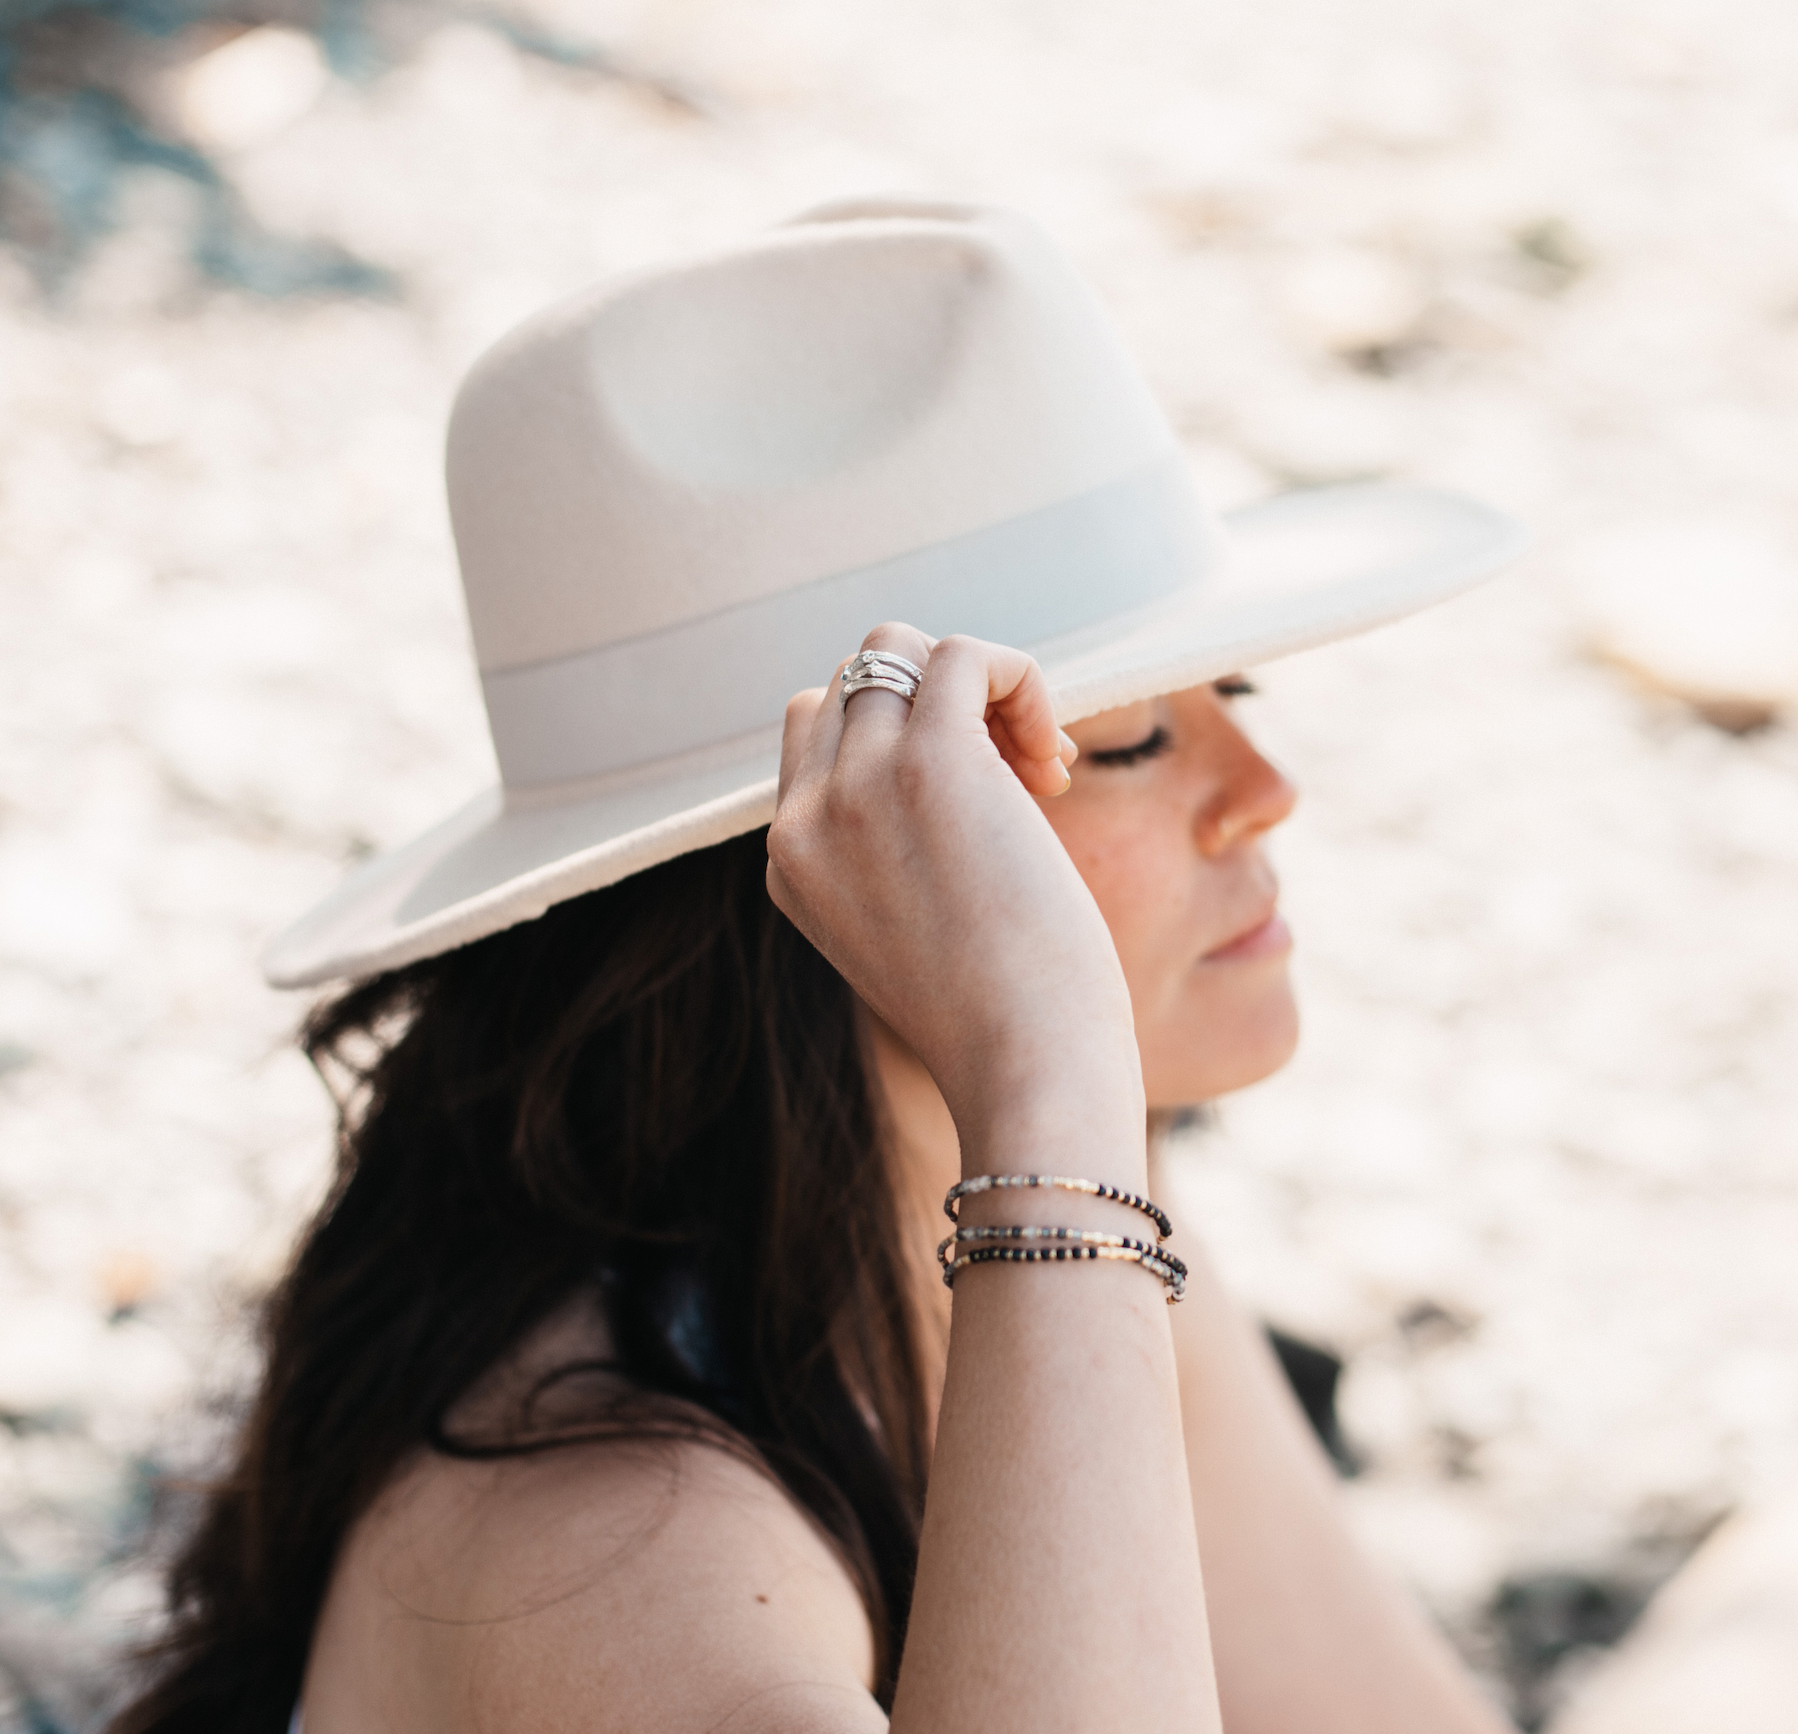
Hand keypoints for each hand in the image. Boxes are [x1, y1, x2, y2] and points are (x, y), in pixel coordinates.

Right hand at [766, 624, 1142, 1154]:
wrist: (1025, 1070)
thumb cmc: (1000, 1020)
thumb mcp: (912, 936)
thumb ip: (895, 857)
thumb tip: (962, 781)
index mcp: (790, 861)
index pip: (815, 731)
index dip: (900, 737)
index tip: (979, 800)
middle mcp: (804, 818)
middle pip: (852, 681)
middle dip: (939, 705)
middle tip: (1019, 780)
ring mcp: (856, 785)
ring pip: (897, 647)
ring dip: (978, 685)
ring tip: (1036, 763)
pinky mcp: (929, 761)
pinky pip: (964, 656)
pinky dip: (1018, 678)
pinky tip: (1053, 758)